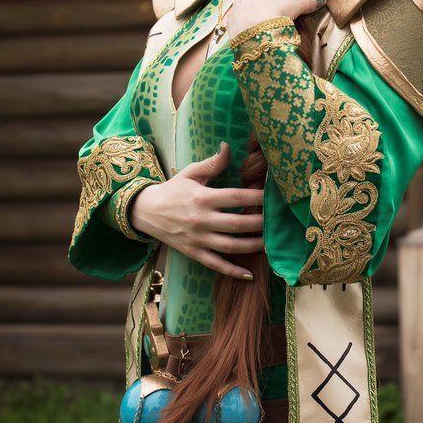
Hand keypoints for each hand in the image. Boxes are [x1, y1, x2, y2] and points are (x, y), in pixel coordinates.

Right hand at [130, 143, 263, 279]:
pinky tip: (249, 275)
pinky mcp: (193, 252)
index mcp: (202, 197)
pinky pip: (216, 264)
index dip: (256, 196)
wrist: (145, 211)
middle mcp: (201, 219)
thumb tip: (228, 146)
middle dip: (260, 223)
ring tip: (270, 244)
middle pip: (237, 224)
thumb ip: (212, 163)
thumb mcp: (190, 173)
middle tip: (278, 222)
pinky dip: (232, 271)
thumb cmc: (172, 189)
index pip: (235, 197)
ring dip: (253, 246)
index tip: (273, 196)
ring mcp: (197, 238)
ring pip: (230, 246)